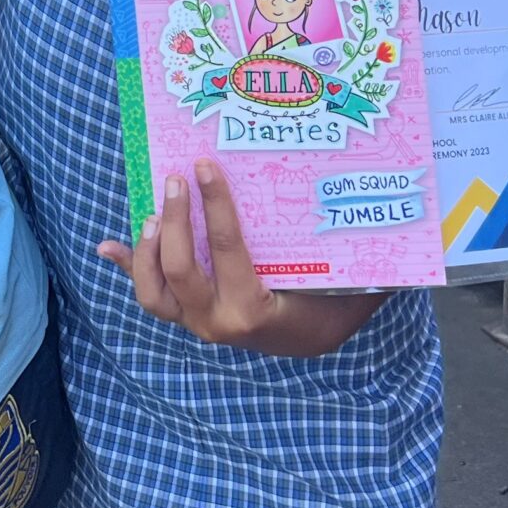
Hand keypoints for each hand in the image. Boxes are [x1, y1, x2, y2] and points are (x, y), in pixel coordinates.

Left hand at [95, 162, 381, 355]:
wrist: (309, 341)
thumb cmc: (330, 301)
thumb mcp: (345, 282)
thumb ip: (358, 253)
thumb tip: (401, 211)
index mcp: (254, 310)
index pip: (227, 252)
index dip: (214, 208)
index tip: (206, 166)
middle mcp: (218, 323)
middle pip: (181, 270)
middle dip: (175, 221)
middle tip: (178, 177)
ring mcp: (197, 323)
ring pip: (154, 293)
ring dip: (147, 249)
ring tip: (153, 211)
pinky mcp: (185, 317)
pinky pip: (150, 295)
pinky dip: (129, 268)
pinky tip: (106, 246)